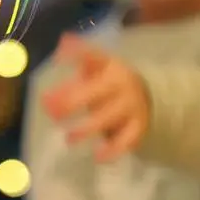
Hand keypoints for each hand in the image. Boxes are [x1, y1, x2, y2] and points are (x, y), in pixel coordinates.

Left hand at [43, 34, 148, 161]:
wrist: (148, 95)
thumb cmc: (110, 80)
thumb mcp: (97, 65)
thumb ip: (78, 57)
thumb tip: (61, 42)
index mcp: (110, 66)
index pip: (92, 56)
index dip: (75, 55)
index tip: (57, 58)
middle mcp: (122, 84)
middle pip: (95, 93)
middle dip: (70, 102)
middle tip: (50, 111)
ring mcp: (132, 106)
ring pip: (107, 118)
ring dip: (86, 129)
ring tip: (68, 139)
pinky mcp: (138, 126)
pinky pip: (126, 140)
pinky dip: (114, 150)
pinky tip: (98, 157)